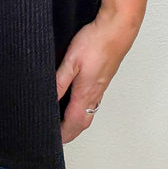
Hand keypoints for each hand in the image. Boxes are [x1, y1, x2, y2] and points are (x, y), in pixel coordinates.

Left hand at [55, 11, 138, 143]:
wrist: (118, 28)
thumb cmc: (96, 41)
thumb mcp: (71, 60)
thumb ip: (60, 81)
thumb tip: (50, 100)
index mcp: (86, 93)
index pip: (74, 123)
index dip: (63, 134)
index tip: (53, 140)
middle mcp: (95, 93)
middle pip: (83, 122)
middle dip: (70, 131)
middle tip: (57, 135)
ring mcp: (101, 86)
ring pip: (89, 111)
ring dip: (77, 120)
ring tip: (63, 121)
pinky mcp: (103, 77)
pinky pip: (93, 100)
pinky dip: (83, 107)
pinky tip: (77, 99)